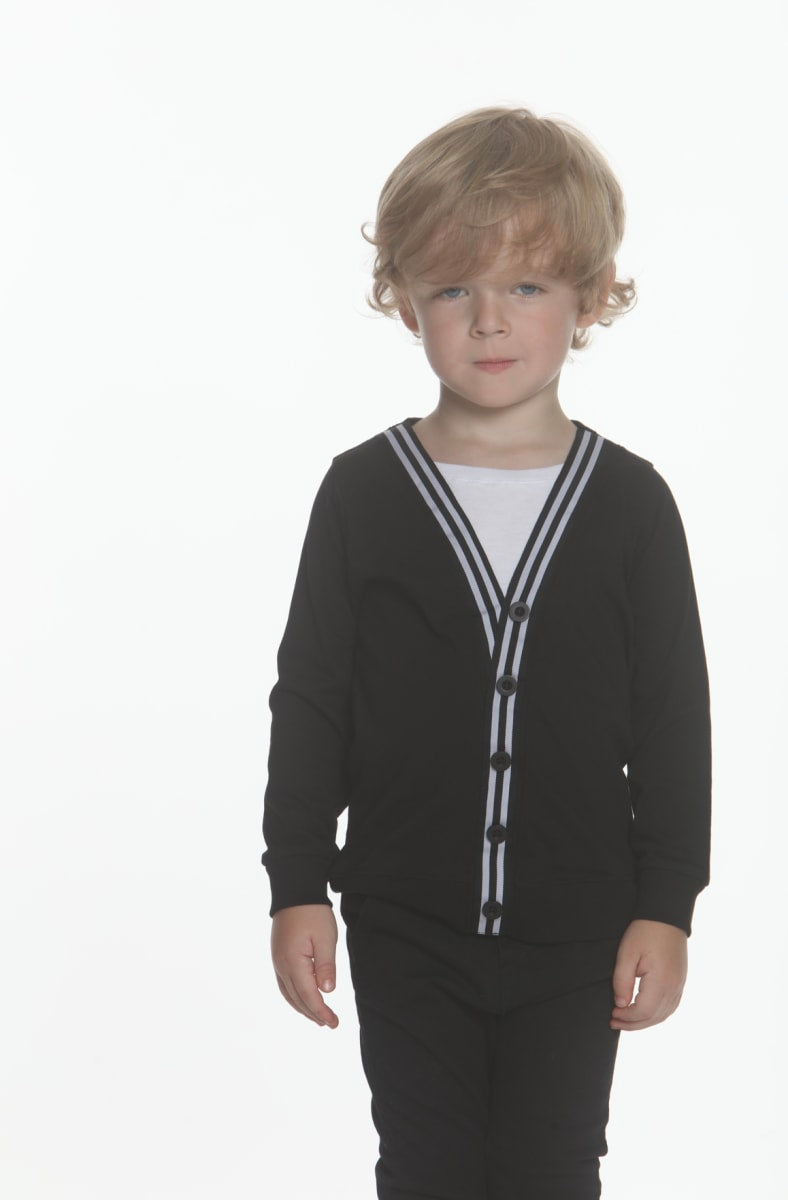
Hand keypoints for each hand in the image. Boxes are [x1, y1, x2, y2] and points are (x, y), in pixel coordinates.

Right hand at [270, 904, 339, 1028]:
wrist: (295, 891)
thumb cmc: (313, 912)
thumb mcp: (325, 938)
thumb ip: (326, 965)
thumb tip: (327, 991)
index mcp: (293, 962)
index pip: (308, 995)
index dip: (321, 1011)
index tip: (334, 1023)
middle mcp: (281, 965)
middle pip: (297, 998)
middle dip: (313, 1013)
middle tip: (330, 1023)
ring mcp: (277, 961)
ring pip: (288, 993)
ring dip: (303, 1007)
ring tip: (317, 1017)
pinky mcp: (278, 955)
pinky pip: (284, 983)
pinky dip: (294, 996)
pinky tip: (303, 998)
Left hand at [610, 919, 687, 1031]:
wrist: (666, 916)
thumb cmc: (644, 932)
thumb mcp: (626, 953)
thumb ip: (622, 981)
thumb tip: (620, 1005)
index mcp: (661, 981)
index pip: (644, 1011)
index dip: (627, 1017)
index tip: (612, 1014)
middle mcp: (674, 987)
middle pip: (654, 1017)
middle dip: (633, 1024)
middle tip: (615, 1022)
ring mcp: (680, 985)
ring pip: (664, 1015)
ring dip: (645, 1022)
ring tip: (627, 1021)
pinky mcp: (681, 981)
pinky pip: (671, 1006)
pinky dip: (657, 1015)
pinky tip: (645, 1013)